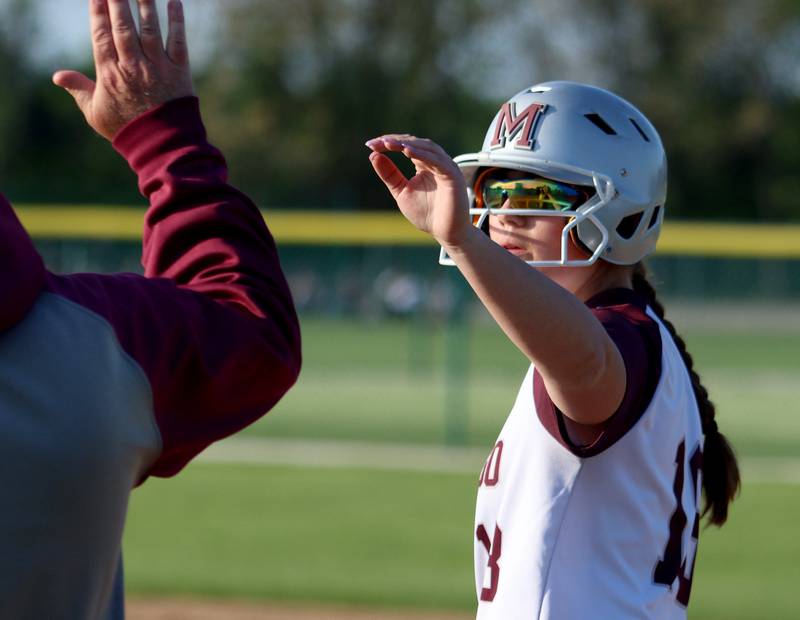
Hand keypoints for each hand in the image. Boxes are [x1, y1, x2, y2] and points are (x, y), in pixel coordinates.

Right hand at [53, 0, 194, 140]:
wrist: (162, 146)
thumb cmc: (127, 130)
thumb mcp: (96, 113)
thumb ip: (79, 90)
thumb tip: (57, 76)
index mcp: (110, 73)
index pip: (101, 34)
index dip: (97, 11)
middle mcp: (133, 66)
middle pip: (123, 25)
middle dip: (117, 0)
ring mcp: (157, 67)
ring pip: (149, 28)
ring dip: (145, 3)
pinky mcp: (179, 71)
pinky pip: (178, 41)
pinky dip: (176, 21)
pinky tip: (175, 2)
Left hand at [366, 135, 472, 248]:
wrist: (445, 233)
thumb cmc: (426, 214)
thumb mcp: (401, 191)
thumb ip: (390, 175)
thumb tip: (373, 155)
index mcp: (424, 164)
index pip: (406, 145)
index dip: (389, 143)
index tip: (370, 145)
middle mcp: (436, 162)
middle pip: (415, 143)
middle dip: (395, 141)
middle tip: (377, 143)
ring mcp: (446, 167)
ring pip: (427, 148)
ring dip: (407, 144)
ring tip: (389, 143)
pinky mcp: (452, 175)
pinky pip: (437, 161)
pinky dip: (422, 154)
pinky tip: (407, 152)